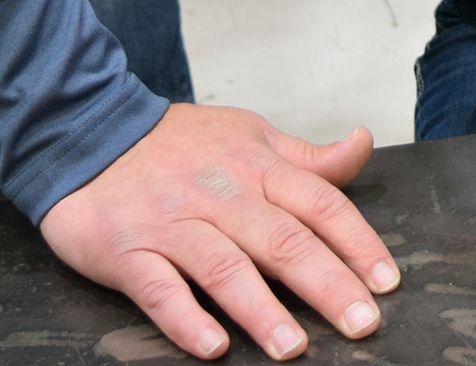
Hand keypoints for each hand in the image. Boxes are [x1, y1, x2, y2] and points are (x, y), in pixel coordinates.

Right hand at [40, 103, 398, 359]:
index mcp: (254, 165)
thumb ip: (306, 157)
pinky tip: (213, 347)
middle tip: (363, 324)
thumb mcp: (249, 135)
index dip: (355, 241)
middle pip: (282, 240)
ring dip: (262, 310)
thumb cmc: (177, 144)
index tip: (387, 280)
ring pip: (225, 268)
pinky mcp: (128, 252)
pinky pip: (159, 289)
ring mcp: (173, 224)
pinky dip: (186, 319)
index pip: (318, 202)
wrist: (88, 132)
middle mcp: (220, 194)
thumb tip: (361, 146)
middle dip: (327, 283)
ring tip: (295, 348)